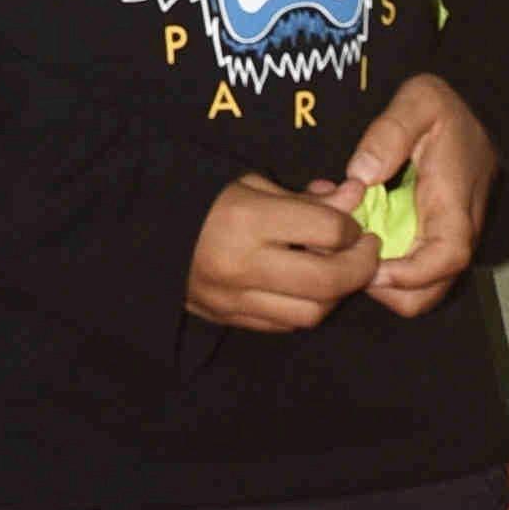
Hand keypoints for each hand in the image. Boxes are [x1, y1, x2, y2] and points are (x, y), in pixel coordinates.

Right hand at [187, 175, 384, 333]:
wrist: (143, 233)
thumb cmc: (202, 200)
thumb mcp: (252, 184)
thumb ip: (307, 199)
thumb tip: (356, 197)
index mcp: (248, 221)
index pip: (328, 231)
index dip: (351, 226)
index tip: (352, 222)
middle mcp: (243, 266)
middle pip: (328, 281)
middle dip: (361, 267)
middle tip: (366, 251)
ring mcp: (234, 300)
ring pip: (311, 313)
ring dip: (334, 295)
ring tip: (335, 272)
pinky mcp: (228, 320)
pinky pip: (284, 325)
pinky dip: (304, 308)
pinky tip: (304, 288)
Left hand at [337, 72, 496, 312]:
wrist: (476, 113)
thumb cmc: (449, 110)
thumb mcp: (421, 101)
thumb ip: (391, 132)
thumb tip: (362, 174)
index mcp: (455, 203)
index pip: (446, 259)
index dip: (408, 274)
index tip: (370, 266)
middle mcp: (455, 233)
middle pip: (428, 293)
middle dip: (384, 289)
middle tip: (345, 256)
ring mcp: (443, 241)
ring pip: (415, 290)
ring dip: (378, 279)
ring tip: (345, 243)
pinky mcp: (430, 241)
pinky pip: (407, 272)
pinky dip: (379, 265)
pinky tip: (354, 230)